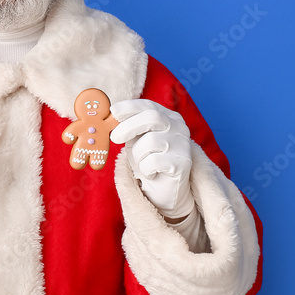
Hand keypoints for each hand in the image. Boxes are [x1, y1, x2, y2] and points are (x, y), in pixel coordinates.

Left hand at [109, 100, 193, 217]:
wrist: (164, 188)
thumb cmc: (148, 159)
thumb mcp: (137, 138)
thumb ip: (129, 126)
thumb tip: (112, 114)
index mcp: (168, 116)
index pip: (149, 105)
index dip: (130, 107)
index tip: (113, 111)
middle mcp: (178, 127)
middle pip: (152, 117)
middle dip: (129, 126)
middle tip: (114, 138)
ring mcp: (183, 144)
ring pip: (150, 142)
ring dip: (137, 155)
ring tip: (142, 163)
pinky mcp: (183, 162)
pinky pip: (153, 161)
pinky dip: (145, 169)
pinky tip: (151, 173)